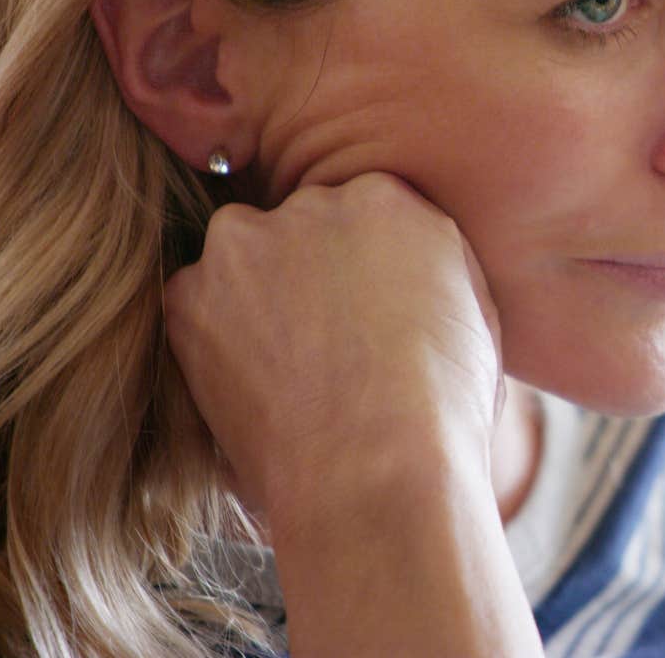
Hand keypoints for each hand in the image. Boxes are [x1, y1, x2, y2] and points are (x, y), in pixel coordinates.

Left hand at [163, 171, 502, 519]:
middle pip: (300, 229)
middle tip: (325, 344)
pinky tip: (254, 390)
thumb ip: (431, 269)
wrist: (379, 465)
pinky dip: (213, 343)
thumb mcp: (473, 316)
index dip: (360, 267)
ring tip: (287, 372)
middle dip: (307, 274)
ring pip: (242, 261)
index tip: (362, 310)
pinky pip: (196, 308)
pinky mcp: (191, 293)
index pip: (361, 212)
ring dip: (255, 299)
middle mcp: (316, 203)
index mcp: (389, 198)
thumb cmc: (445, 408)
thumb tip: (411, 276)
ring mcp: (248, 243)